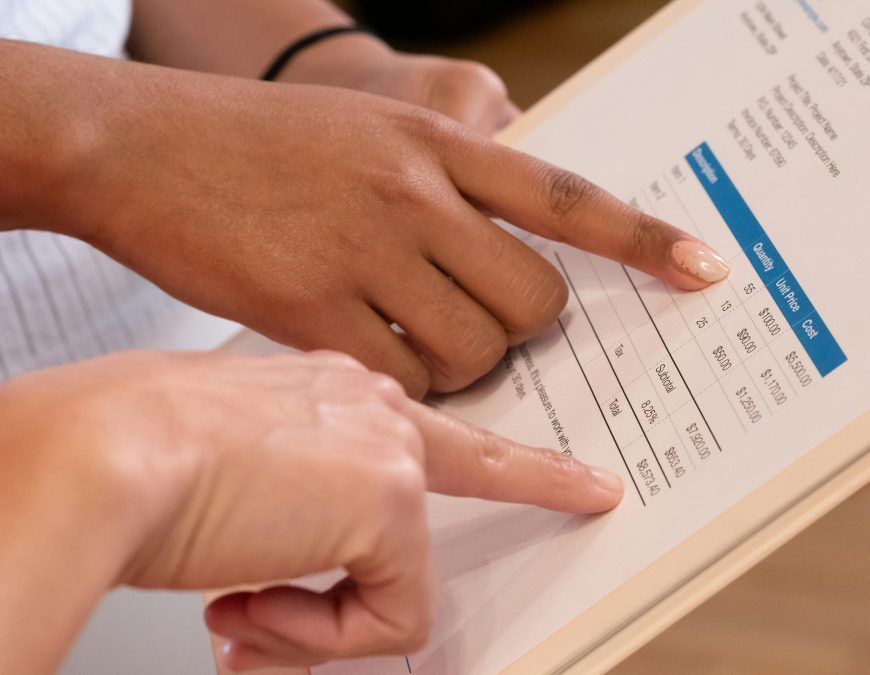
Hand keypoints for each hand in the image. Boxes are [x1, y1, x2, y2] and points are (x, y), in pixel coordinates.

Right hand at [0, 350, 623, 670]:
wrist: (101, 451)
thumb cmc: (131, 451)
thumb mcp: (223, 469)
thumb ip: (277, 510)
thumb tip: (274, 582)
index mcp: (328, 391)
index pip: (432, 426)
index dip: (512, 461)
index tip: (578, 475)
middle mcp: (368, 409)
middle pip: (482, 466)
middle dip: (518, 497)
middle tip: (586, 498)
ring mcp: (387, 451)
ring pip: (400, 577)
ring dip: (314, 621)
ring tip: (243, 604)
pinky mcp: (390, 501)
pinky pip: (387, 616)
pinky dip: (315, 636)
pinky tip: (251, 603)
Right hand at [48, 52, 728, 397]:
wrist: (141, 144)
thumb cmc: (262, 143)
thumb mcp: (373, 128)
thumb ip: (455, 168)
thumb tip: (525, 229)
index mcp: (438, 143)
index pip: (568, 196)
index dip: (644, 238)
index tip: (705, 269)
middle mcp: (415, 193)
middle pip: (534, 299)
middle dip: (523, 330)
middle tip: (482, 323)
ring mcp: (365, 250)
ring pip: (477, 349)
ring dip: (463, 364)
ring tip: (412, 339)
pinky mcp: (312, 308)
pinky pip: (404, 378)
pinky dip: (401, 383)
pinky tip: (365, 353)